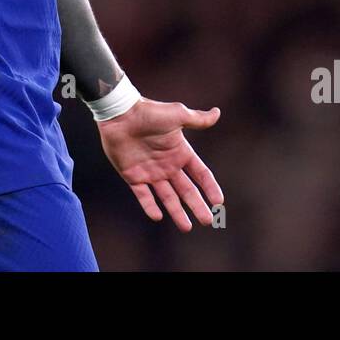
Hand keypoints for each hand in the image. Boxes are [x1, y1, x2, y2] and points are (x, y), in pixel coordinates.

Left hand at [98, 98, 223, 230]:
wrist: (120, 113)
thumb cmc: (149, 112)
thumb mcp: (177, 115)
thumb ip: (197, 119)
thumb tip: (217, 112)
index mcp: (180, 152)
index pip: (200, 173)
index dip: (210, 187)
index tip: (219, 202)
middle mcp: (168, 165)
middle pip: (186, 190)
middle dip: (197, 206)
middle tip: (208, 221)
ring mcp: (151, 172)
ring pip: (167, 197)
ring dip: (177, 212)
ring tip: (186, 227)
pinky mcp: (133, 176)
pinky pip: (143, 195)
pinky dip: (149, 206)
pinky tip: (158, 216)